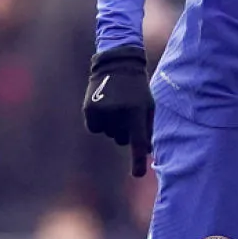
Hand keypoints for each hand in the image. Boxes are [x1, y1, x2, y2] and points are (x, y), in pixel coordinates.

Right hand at [83, 45, 154, 175]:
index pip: (138, 141)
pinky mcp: (89, 109)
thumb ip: (147, 129)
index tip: (138, 174)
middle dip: (125, 131)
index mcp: (136, 112)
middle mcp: (118, 113)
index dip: (137, 160)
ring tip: (116, 103)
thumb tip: (145, 154)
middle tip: (127, 110)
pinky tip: (103, 106)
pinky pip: (95, 129)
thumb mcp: (148, 106)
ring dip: (112, 125)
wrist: (117, 63)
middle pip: (122, 140)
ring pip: (108, 134)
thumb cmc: (137, 89)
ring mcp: (102, 111)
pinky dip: (99, 122)